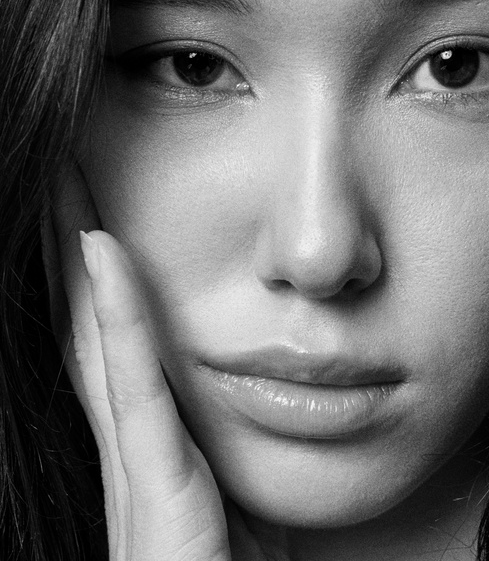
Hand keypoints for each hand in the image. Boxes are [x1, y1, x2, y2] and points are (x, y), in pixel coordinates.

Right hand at [43, 166, 269, 560]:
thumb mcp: (228, 496)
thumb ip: (222, 448)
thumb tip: (239, 407)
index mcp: (146, 445)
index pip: (110, 345)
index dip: (94, 282)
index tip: (92, 219)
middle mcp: (125, 444)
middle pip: (88, 327)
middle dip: (69, 251)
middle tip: (62, 180)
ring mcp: (132, 463)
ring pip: (94, 340)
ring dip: (77, 258)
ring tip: (67, 187)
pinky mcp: (155, 482)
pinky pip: (133, 384)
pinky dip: (118, 314)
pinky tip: (105, 253)